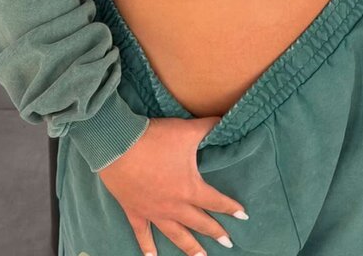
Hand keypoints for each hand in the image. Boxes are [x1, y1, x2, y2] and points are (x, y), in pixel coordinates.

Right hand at [97, 114, 247, 255]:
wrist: (119, 146)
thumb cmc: (155, 139)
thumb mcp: (187, 130)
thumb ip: (208, 126)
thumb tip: (225, 119)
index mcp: (190, 188)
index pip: (216, 201)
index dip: (231, 208)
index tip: (243, 216)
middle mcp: (174, 206)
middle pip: (199, 223)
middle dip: (215, 233)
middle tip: (228, 243)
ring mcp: (154, 212)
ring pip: (176, 234)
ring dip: (190, 247)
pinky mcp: (135, 211)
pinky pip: (143, 233)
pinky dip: (147, 246)